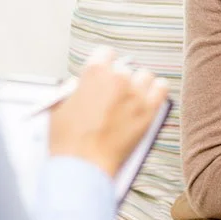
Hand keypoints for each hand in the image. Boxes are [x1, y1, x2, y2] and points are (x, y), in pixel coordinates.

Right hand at [49, 47, 168, 176]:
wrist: (83, 166)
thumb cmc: (68, 140)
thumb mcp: (59, 107)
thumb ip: (73, 90)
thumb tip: (81, 86)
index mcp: (95, 72)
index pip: (106, 53)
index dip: (103, 62)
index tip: (104, 71)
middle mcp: (118, 78)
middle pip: (124, 68)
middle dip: (118, 79)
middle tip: (112, 95)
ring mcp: (136, 93)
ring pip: (145, 76)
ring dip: (138, 84)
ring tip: (130, 98)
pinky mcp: (149, 111)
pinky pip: (161, 88)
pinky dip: (156, 91)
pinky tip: (148, 98)